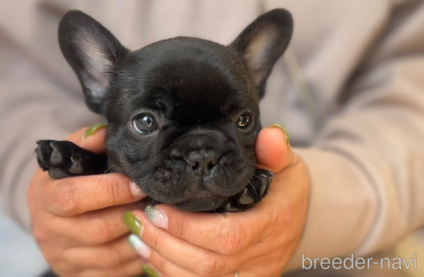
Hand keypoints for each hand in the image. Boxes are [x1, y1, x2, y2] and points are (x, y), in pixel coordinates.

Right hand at [27, 126, 146, 276]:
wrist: (50, 214)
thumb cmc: (68, 179)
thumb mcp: (70, 155)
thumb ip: (88, 141)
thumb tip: (108, 133)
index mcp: (44, 197)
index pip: (73, 197)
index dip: (110, 191)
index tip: (137, 182)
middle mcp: (48, 231)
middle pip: (98, 229)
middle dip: (132, 213)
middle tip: (155, 200)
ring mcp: (64, 258)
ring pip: (111, 255)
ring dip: (141, 236)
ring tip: (158, 218)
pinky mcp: (79, 276)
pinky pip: (116, 273)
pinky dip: (138, 257)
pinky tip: (150, 239)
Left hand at [123, 125, 309, 276]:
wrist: (301, 220)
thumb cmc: (285, 189)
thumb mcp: (286, 164)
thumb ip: (275, 150)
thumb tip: (271, 135)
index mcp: (273, 222)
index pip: (227, 236)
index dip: (186, 227)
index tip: (156, 209)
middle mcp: (264, 255)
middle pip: (208, 264)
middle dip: (165, 243)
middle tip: (137, 220)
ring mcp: (253, 274)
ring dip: (163, 261)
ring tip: (138, 237)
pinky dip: (173, 275)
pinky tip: (153, 258)